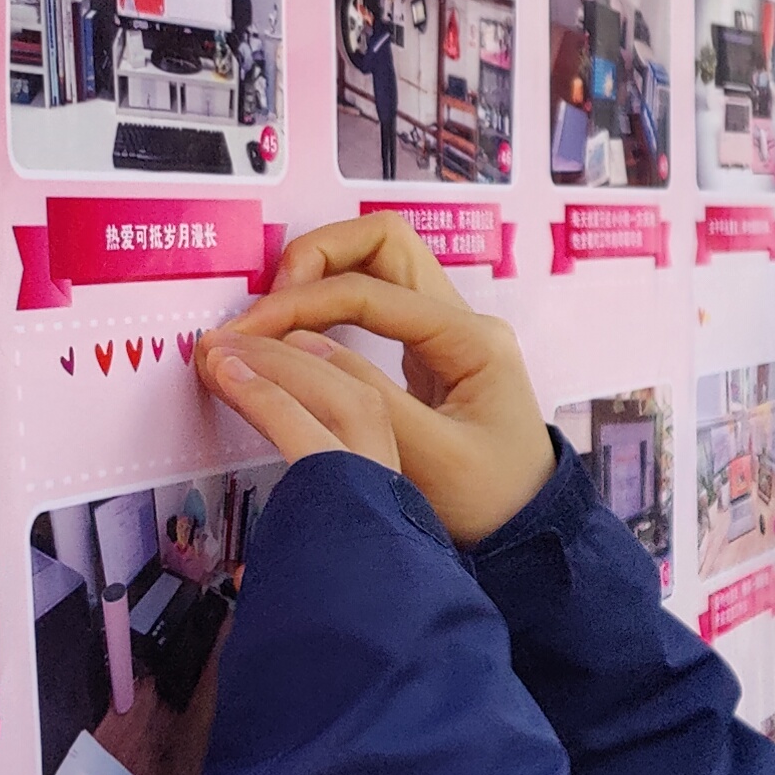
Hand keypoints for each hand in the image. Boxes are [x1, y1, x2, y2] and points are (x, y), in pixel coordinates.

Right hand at [198, 213, 556, 543]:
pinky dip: (327, 308)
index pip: (368, 291)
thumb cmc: (493, 502)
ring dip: (318, 278)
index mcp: (472, 340)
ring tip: (268, 320)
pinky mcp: (428, 354)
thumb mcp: (429, 458)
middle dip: (313, 259)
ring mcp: (446, 334)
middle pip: (380, 243)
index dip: (297, 304)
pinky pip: (371, 305)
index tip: (245, 332)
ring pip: (375, 266)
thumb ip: (365, 397)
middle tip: (261, 308)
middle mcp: (464, 323)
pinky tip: (292, 339)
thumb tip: (299, 346)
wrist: (530, 531)